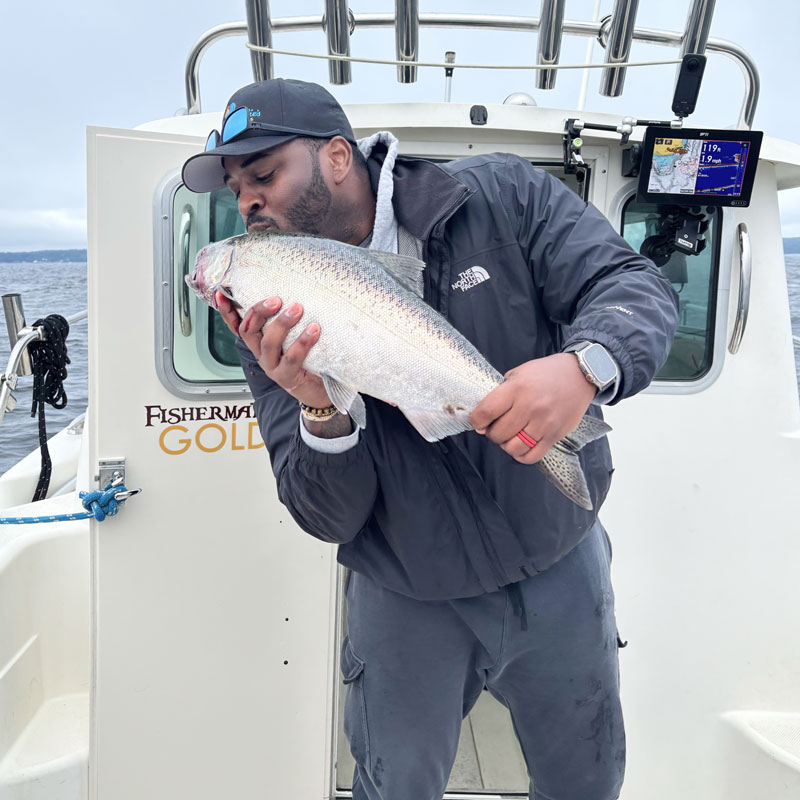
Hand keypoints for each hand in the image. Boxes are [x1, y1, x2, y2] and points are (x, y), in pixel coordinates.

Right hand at [215, 291, 331, 407]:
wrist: (320, 392)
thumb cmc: (309, 361)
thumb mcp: (294, 337)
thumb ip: (290, 320)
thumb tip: (296, 292)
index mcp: (259, 343)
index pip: (237, 325)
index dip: (227, 311)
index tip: (222, 293)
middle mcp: (262, 355)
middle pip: (249, 330)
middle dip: (259, 311)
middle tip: (277, 299)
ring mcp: (272, 367)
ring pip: (268, 343)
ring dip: (282, 323)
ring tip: (297, 308)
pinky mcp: (287, 377)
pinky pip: (291, 358)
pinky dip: (302, 342)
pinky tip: (313, 330)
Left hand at [469, 353, 596, 464]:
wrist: (579, 375)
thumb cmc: (546, 373)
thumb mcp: (518, 373)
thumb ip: (500, 395)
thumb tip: (483, 423)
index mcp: (518, 388)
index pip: (487, 411)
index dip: (476, 420)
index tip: (478, 421)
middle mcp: (530, 407)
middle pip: (498, 433)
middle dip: (492, 433)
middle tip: (496, 427)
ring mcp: (544, 423)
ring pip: (513, 448)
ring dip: (506, 445)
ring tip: (509, 436)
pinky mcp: (555, 435)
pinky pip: (532, 456)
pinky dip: (521, 455)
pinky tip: (520, 446)